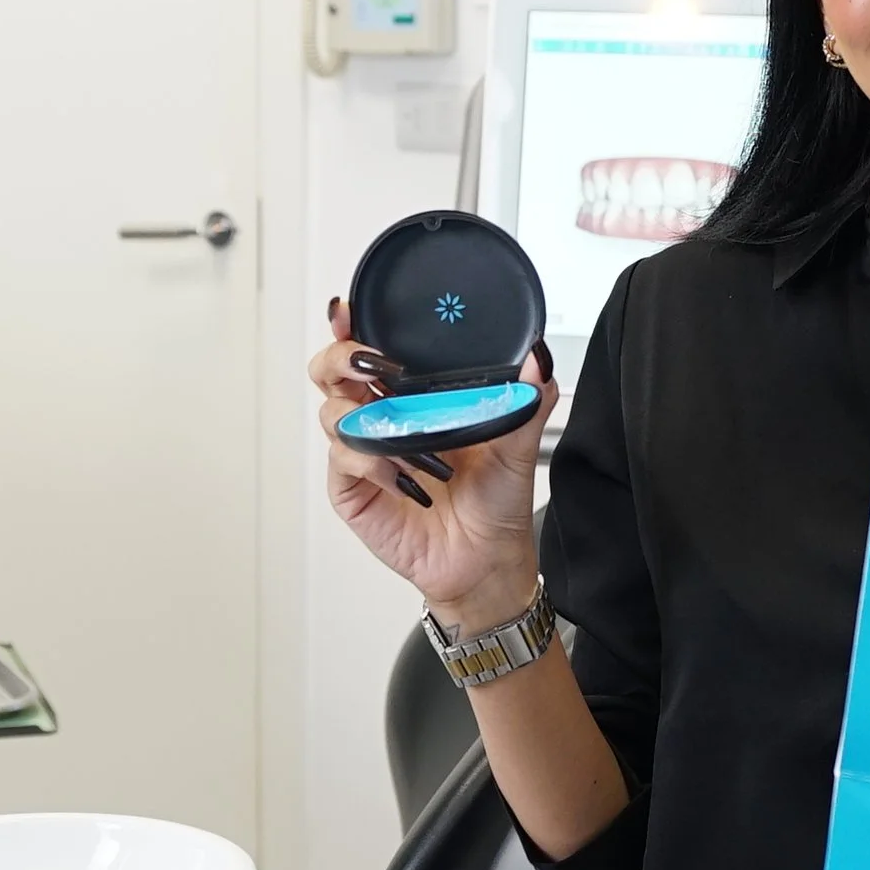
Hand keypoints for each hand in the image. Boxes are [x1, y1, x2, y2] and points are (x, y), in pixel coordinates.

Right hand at [310, 298, 560, 630]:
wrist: (488, 558)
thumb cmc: (495, 498)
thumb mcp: (518, 440)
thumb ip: (528, 396)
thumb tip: (539, 356)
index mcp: (411, 393)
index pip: (368, 348)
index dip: (351, 325)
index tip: (350, 310)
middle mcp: (379, 416)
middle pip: (330, 371)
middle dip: (341, 356)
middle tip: (373, 363)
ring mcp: (361, 452)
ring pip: (333, 412)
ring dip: (374, 419)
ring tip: (416, 443)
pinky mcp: (351, 489)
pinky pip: (344, 459)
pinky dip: (373, 462)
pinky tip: (405, 477)